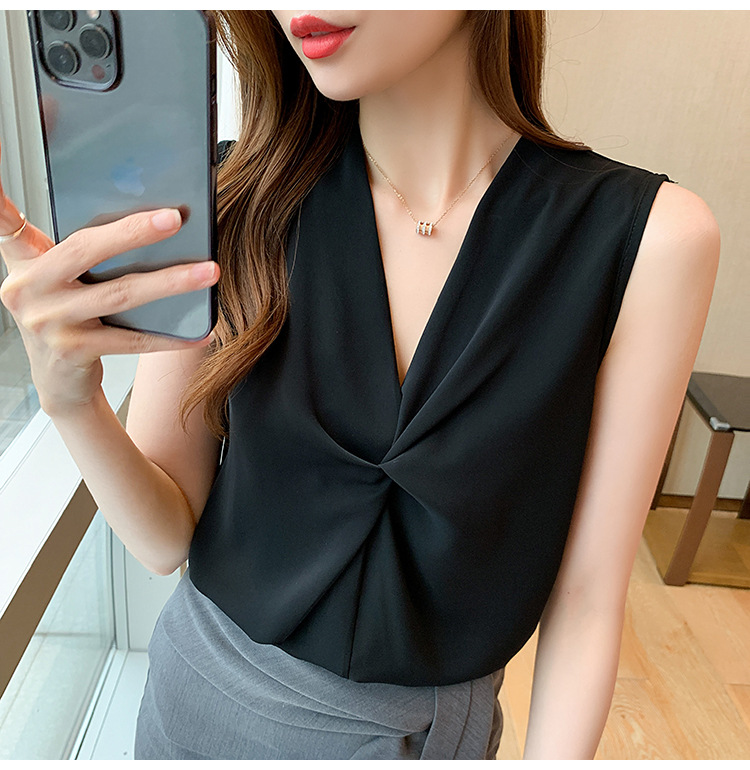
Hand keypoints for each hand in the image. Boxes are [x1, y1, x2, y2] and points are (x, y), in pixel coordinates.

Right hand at [0, 142, 219, 417]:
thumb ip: (82, 252)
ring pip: (120, 294)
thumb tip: (148, 219)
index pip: (5, 220)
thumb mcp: (61, 281)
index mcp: (25, 261)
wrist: (61, 381)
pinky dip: (170, 336)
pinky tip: (199, 331)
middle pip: (86, 249)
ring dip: (170, 282)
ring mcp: (48, 321)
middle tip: (175, 218)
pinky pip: (131, 339)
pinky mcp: (73, 351)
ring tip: (208, 272)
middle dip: (135, 232)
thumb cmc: (67, 319)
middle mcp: (28, 288)